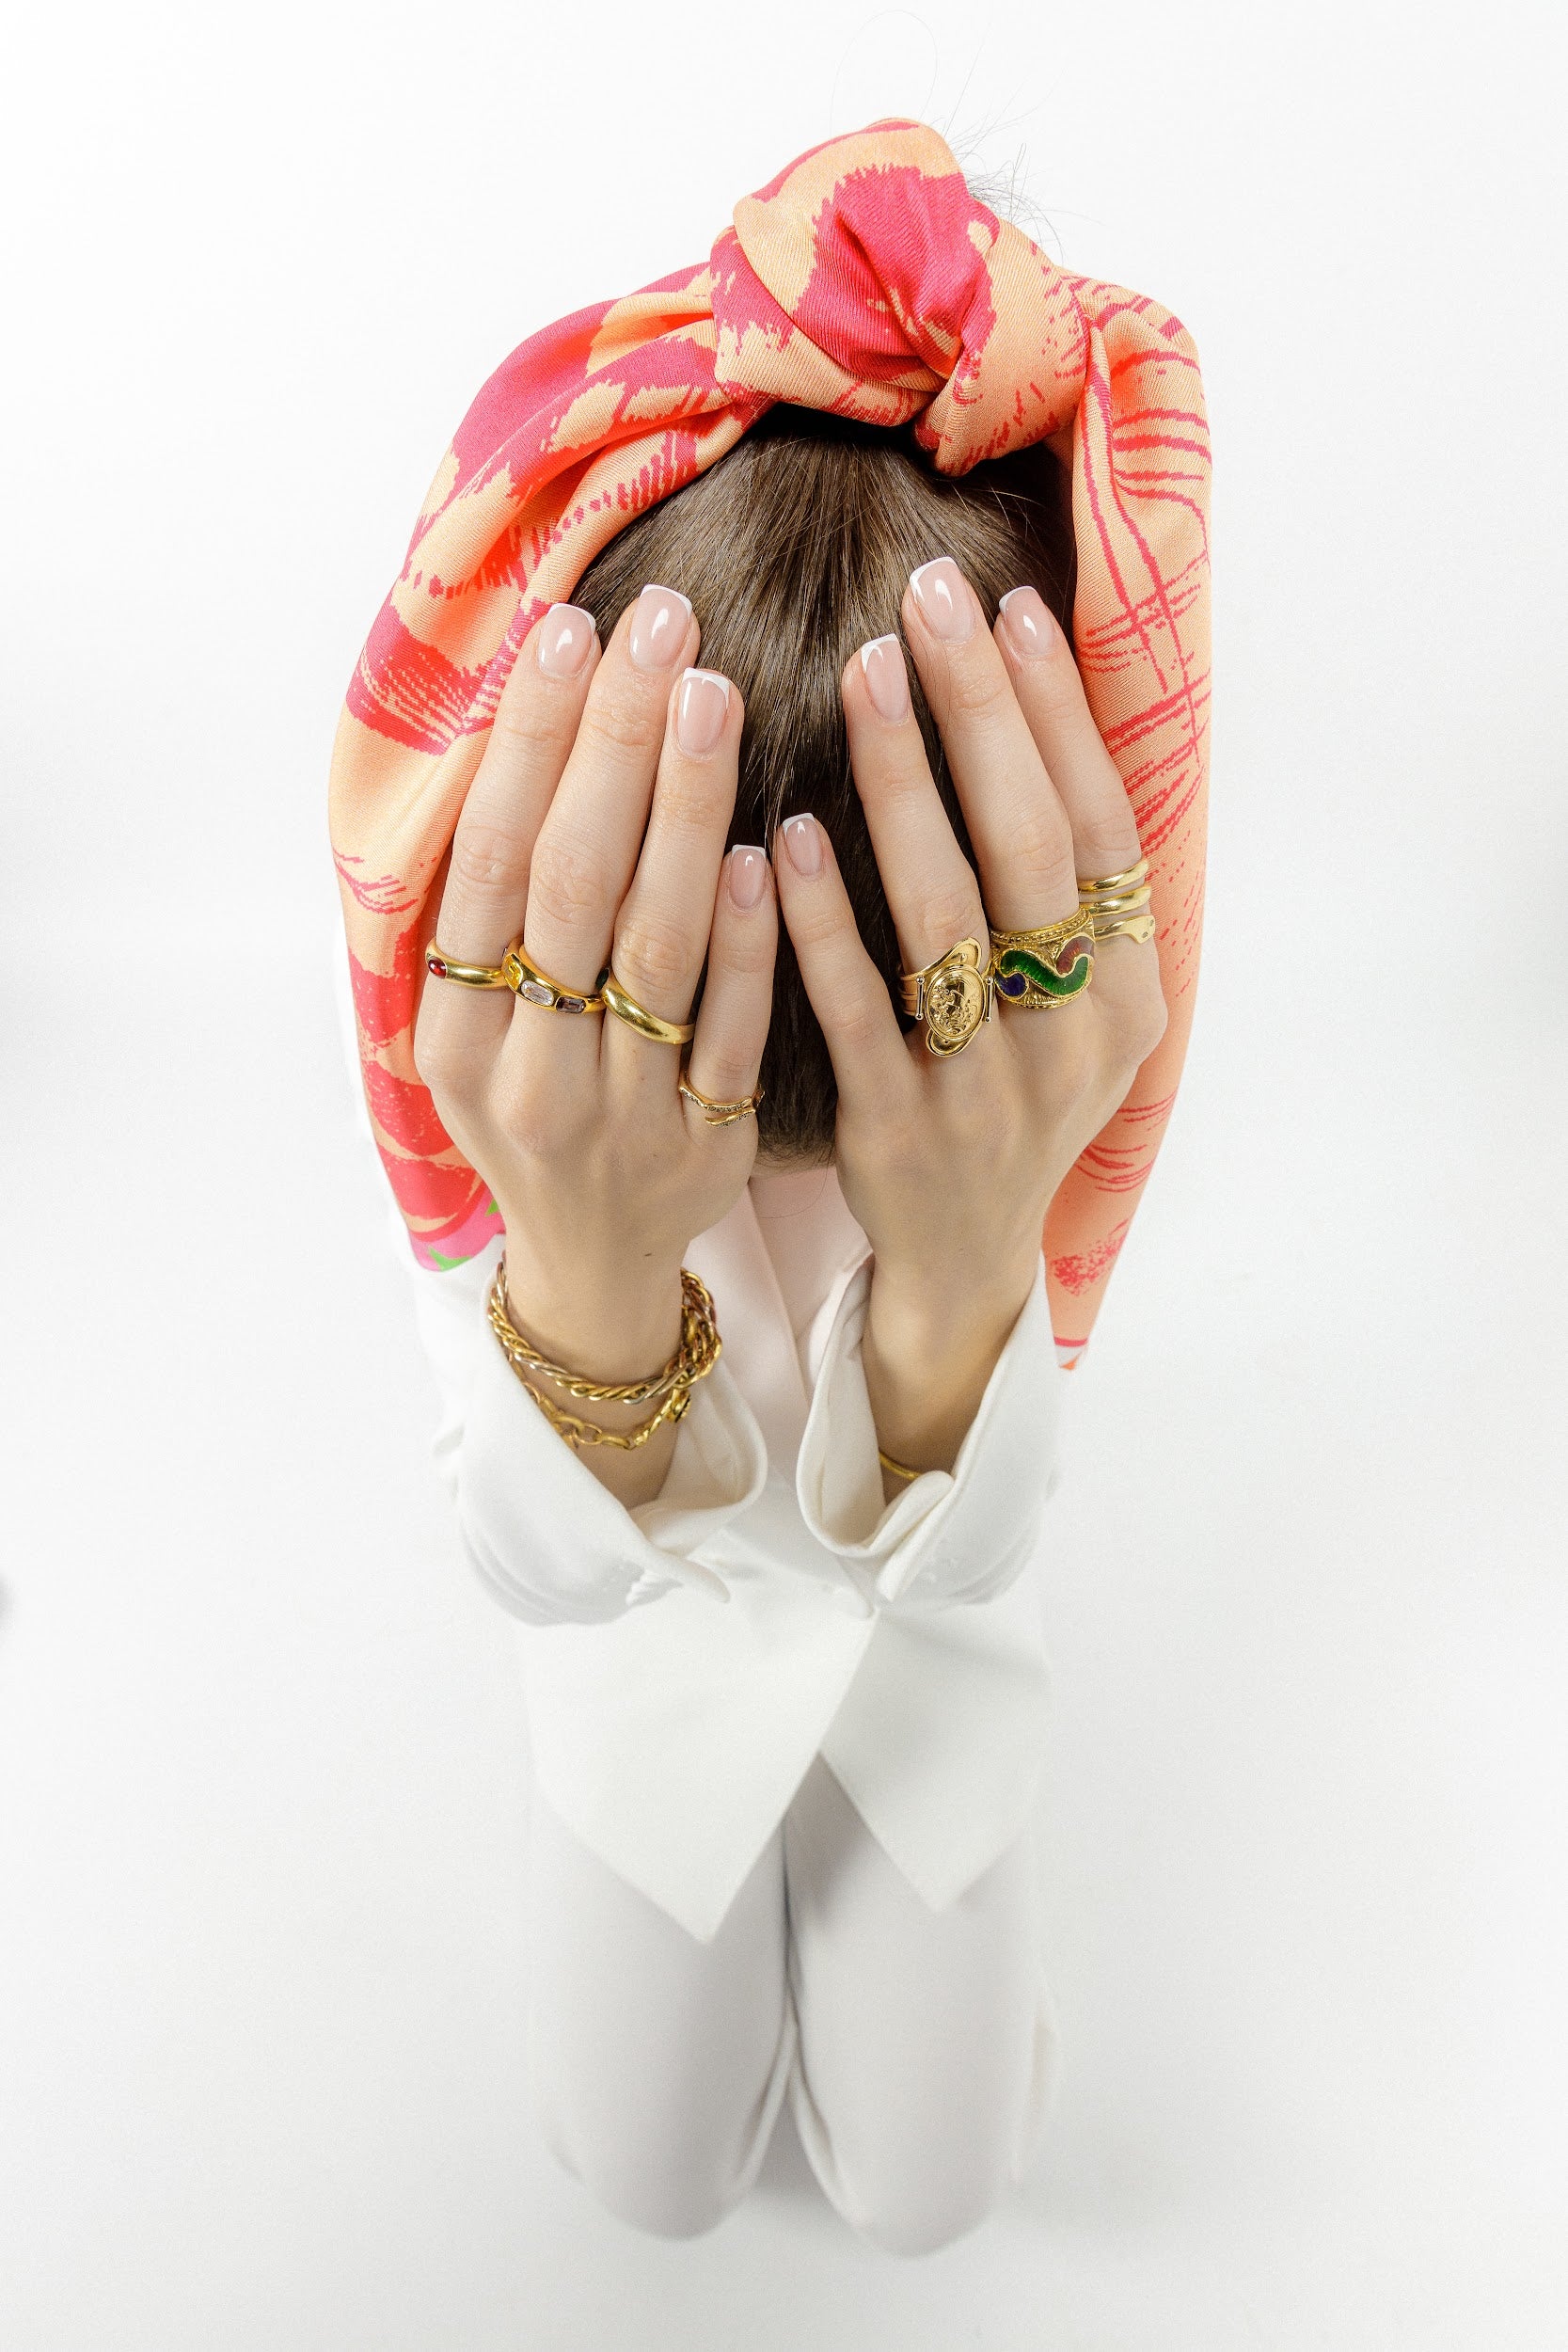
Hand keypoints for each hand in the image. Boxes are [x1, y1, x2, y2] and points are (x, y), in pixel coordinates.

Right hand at [414, 587, 776, 1496]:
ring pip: (656, 948)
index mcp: (453, 1028)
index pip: (488, 861)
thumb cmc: (534, 1096)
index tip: (572, 630)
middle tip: (663, 625)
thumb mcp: (476, 1016)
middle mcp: (525, 1070)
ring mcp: (619, 1113)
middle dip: (615, 744)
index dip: (529, 744)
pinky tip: (775, 849)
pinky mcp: (705, 1143)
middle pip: (571, 886)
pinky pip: (733, 1030)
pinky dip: (751, 941)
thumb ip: (493, 901)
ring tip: (716, 694)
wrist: (588, 1258)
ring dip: (688, 814)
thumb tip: (528, 721)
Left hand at [771, 556, 1167, 1476]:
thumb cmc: (1008, 1088)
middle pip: (1033, 851)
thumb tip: (1024, 701)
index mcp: (1130, 991)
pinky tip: (790, 834)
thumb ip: (1061, 888)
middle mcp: (1078, 1038)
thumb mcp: (1072, 1001)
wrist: (963, 1256)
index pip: (1104, 827)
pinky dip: (825, 920)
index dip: (1059, 716)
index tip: (1008, 606)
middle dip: (981, 715)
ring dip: (905, 788)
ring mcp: (992, 1092)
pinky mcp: (901, 1134)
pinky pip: (860, 1011)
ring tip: (862, 674)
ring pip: (949, 919)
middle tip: (926, 599)